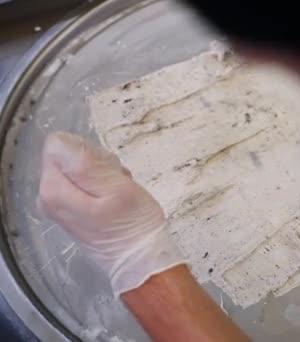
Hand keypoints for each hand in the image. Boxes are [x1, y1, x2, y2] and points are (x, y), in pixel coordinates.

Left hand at [37, 132, 184, 294]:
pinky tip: (115, 199)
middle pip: (67, 155)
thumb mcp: (116, 187)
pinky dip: (102, 185)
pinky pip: (83, 183)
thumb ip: (86, 163)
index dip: (89, 152)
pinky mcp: (71, 209)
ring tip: (118, 193)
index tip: (108, 171)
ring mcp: (58, 204)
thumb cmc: (132, 224)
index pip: (60, 144)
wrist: (140, 260)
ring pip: (77, 168)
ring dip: (102, 174)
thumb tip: (60, 141)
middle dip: (96, 163)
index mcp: (53, 189)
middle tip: (116, 183)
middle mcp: (47, 197)